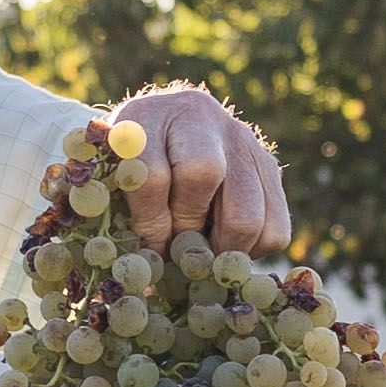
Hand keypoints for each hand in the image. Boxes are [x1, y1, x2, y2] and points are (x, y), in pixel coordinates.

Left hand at [106, 85, 289, 255]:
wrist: (164, 128)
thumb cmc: (127, 169)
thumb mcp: (109, 179)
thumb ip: (117, 211)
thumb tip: (146, 269)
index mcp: (145, 117)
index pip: (152, 174)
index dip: (150, 223)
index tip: (147, 249)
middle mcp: (198, 117)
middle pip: (204, 177)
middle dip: (188, 232)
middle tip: (176, 254)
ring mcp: (241, 139)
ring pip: (248, 212)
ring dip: (222, 249)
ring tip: (202, 257)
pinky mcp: (269, 164)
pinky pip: (276, 228)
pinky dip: (252, 251)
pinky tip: (225, 245)